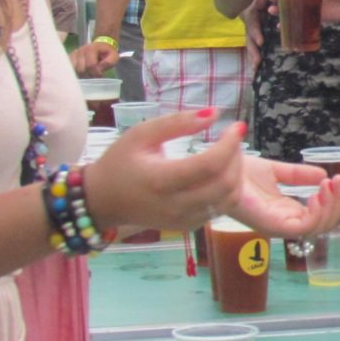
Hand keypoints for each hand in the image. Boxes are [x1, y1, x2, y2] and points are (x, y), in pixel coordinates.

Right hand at [70, 39, 118, 75]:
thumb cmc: (107, 52)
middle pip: (81, 69)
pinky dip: (75, 72)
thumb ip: (108, 63)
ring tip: (88, 74)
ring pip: (74, 70)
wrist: (101, 44)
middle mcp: (81, 50)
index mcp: (91, 49)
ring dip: (81, 74)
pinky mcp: (70, 57)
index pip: (90, 65)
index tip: (101, 74)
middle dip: (88, 74)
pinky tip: (82, 73)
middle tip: (94, 75)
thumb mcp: (113, 56)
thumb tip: (99, 70)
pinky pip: (70, 68)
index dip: (96, 72)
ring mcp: (74, 54)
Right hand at [84, 111, 249, 233]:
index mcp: (161, 180)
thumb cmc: (120, 162)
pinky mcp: (187, 227)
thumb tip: (214, 114)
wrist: (102, 201)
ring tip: (228, 154)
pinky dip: (228, 189)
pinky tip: (219, 172)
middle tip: (232, 138)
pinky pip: (220, 210)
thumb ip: (177, 122)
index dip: (230, 144)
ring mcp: (183, 220)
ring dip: (237, 174)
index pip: (210, 165)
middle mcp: (175, 205)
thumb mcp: (141, 134)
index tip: (237, 126)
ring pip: (228, 200)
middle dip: (236, 157)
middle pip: (225, 184)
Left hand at [230, 158, 339, 239]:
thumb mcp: (278, 171)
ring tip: (330, 185)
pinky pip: (303, 228)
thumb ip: (299, 175)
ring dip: (331, 207)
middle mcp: (285, 222)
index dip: (337, 204)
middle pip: (323, 226)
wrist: (221, 169)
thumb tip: (324, 174)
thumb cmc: (240, 172)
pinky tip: (317, 194)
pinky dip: (316, 213)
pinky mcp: (271, 226)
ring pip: (317, 229)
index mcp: (286, 211)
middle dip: (338, 206)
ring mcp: (278, 226)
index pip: (320, 216)